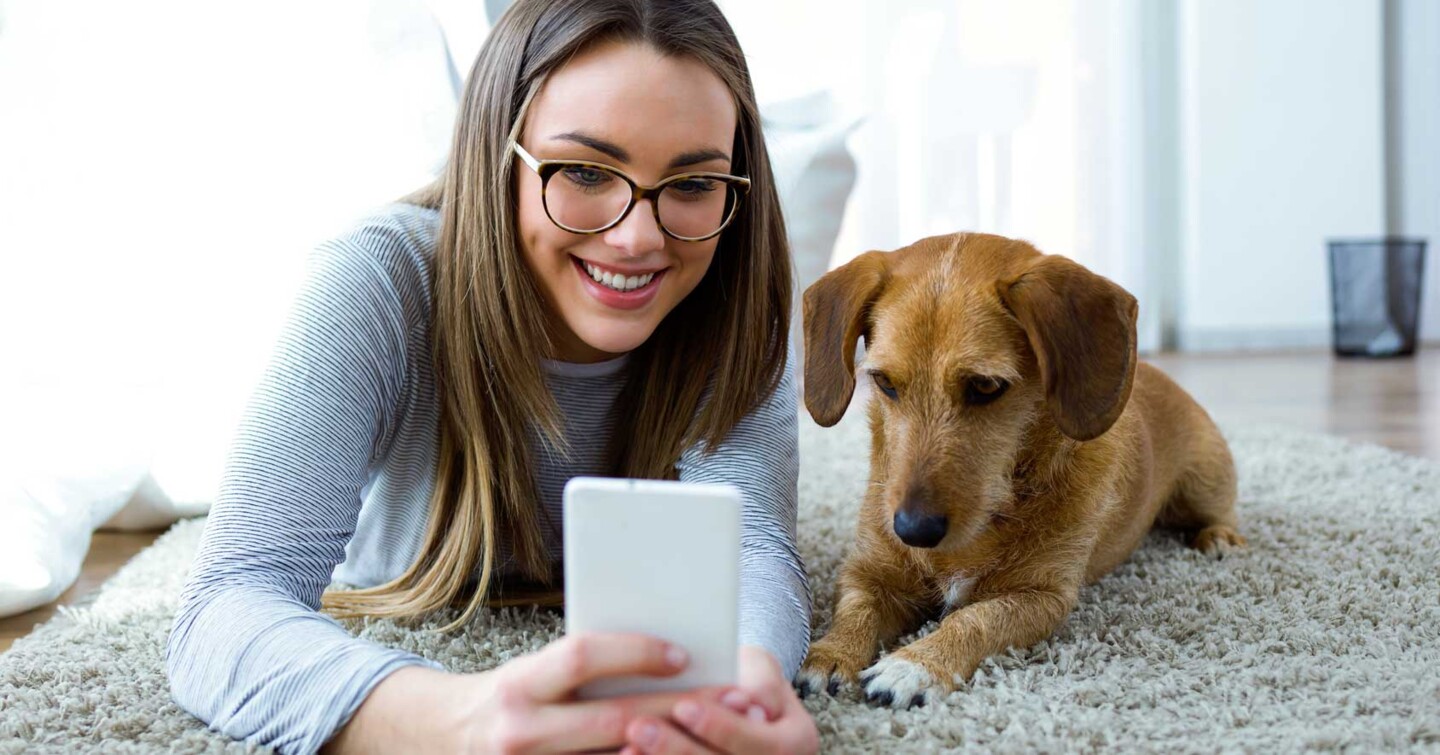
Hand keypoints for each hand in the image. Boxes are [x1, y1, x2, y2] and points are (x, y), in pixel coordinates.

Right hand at [453, 632, 721, 752]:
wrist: (451, 742)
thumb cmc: (511, 697)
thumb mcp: (535, 672)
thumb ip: (584, 668)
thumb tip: (665, 653)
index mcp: (521, 685)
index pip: (583, 657)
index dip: (635, 653)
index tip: (684, 654)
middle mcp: (522, 731)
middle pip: (613, 718)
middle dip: (679, 708)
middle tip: (734, 699)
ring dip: (674, 748)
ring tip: (723, 736)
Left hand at [619, 646, 818, 754]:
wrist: (745, 706)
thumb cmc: (748, 678)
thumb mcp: (761, 667)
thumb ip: (759, 678)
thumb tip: (752, 702)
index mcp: (797, 742)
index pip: (760, 743)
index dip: (721, 727)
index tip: (683, 706)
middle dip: (681, 750)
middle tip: (639, 726)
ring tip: (627, 746)